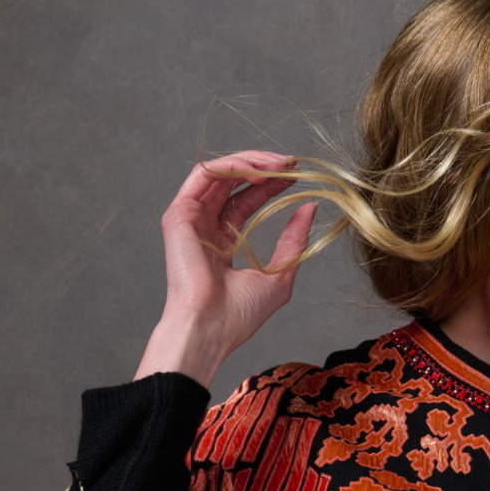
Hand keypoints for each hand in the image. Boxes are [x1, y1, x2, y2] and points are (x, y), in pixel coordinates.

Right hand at [135, 151, 319, 385]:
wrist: (210, 329)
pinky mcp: (180, 214)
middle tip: (292, 164)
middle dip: (264, 167)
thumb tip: (309, 207)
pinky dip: (232, 165)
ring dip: (251, 161)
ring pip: (220, 172)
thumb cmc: (238, 315)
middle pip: (234, 182)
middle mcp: (205, 226)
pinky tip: (258, 171)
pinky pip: (205, 175)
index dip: (271, 184)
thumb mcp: (279, 274)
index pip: (247, 200)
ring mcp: (191, 219)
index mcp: (223, 241)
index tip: (297, 175)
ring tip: (280, 164)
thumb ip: (293, 240)